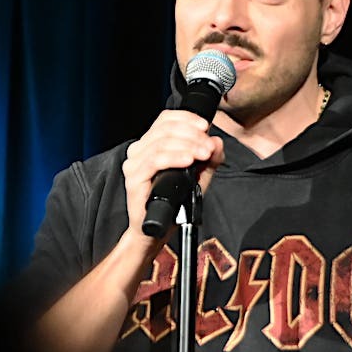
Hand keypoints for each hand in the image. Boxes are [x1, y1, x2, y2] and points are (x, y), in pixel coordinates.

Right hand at [121, 110, 224, 244]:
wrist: (156, 232)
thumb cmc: (174, 205)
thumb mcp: (199, 177)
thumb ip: (210, 160)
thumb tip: (217, 142)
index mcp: (151, 144)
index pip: (166, 118)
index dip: (188, 119)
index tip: (206, 127)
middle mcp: (139, 150)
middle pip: (166, 129)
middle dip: (193, 135)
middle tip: (209, 147)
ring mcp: (134, 163)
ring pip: (162, 142)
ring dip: (188, 145)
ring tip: (204, 154)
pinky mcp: (134, 178)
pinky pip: (154, 161)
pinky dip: (174, 157)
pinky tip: (188, 161)